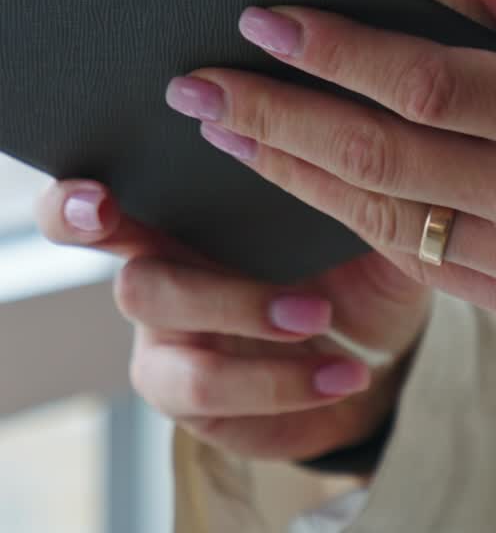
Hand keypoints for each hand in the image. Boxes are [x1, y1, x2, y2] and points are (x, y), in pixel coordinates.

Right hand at [35, 182, 430, 462]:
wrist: (383, 353)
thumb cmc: (358, 268)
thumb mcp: (365, 218)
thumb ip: (338, 178)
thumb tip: (341, 126)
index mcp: (184, 221)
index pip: (96, 206)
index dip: (74, 205)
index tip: (98, 199)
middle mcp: (164, 280)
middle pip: (136, 285)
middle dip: (203, 289)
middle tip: (286, 292)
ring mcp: (174, 348)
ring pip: (177, 353)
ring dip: (253, 329)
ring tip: (324, 318)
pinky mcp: (199, 406)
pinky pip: (215, 398)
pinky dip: (287, 385)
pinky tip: (345, 376)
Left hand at [162, 0, 495, 346]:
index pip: (429, 86)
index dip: (337, 52)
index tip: (263, 20)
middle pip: (381, 161)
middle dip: (277, 117)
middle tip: (197, 84)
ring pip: (388, 225)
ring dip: (300, 177)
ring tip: (231, 135)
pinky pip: (428, 268)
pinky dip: (363, 228)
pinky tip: (319, 192)